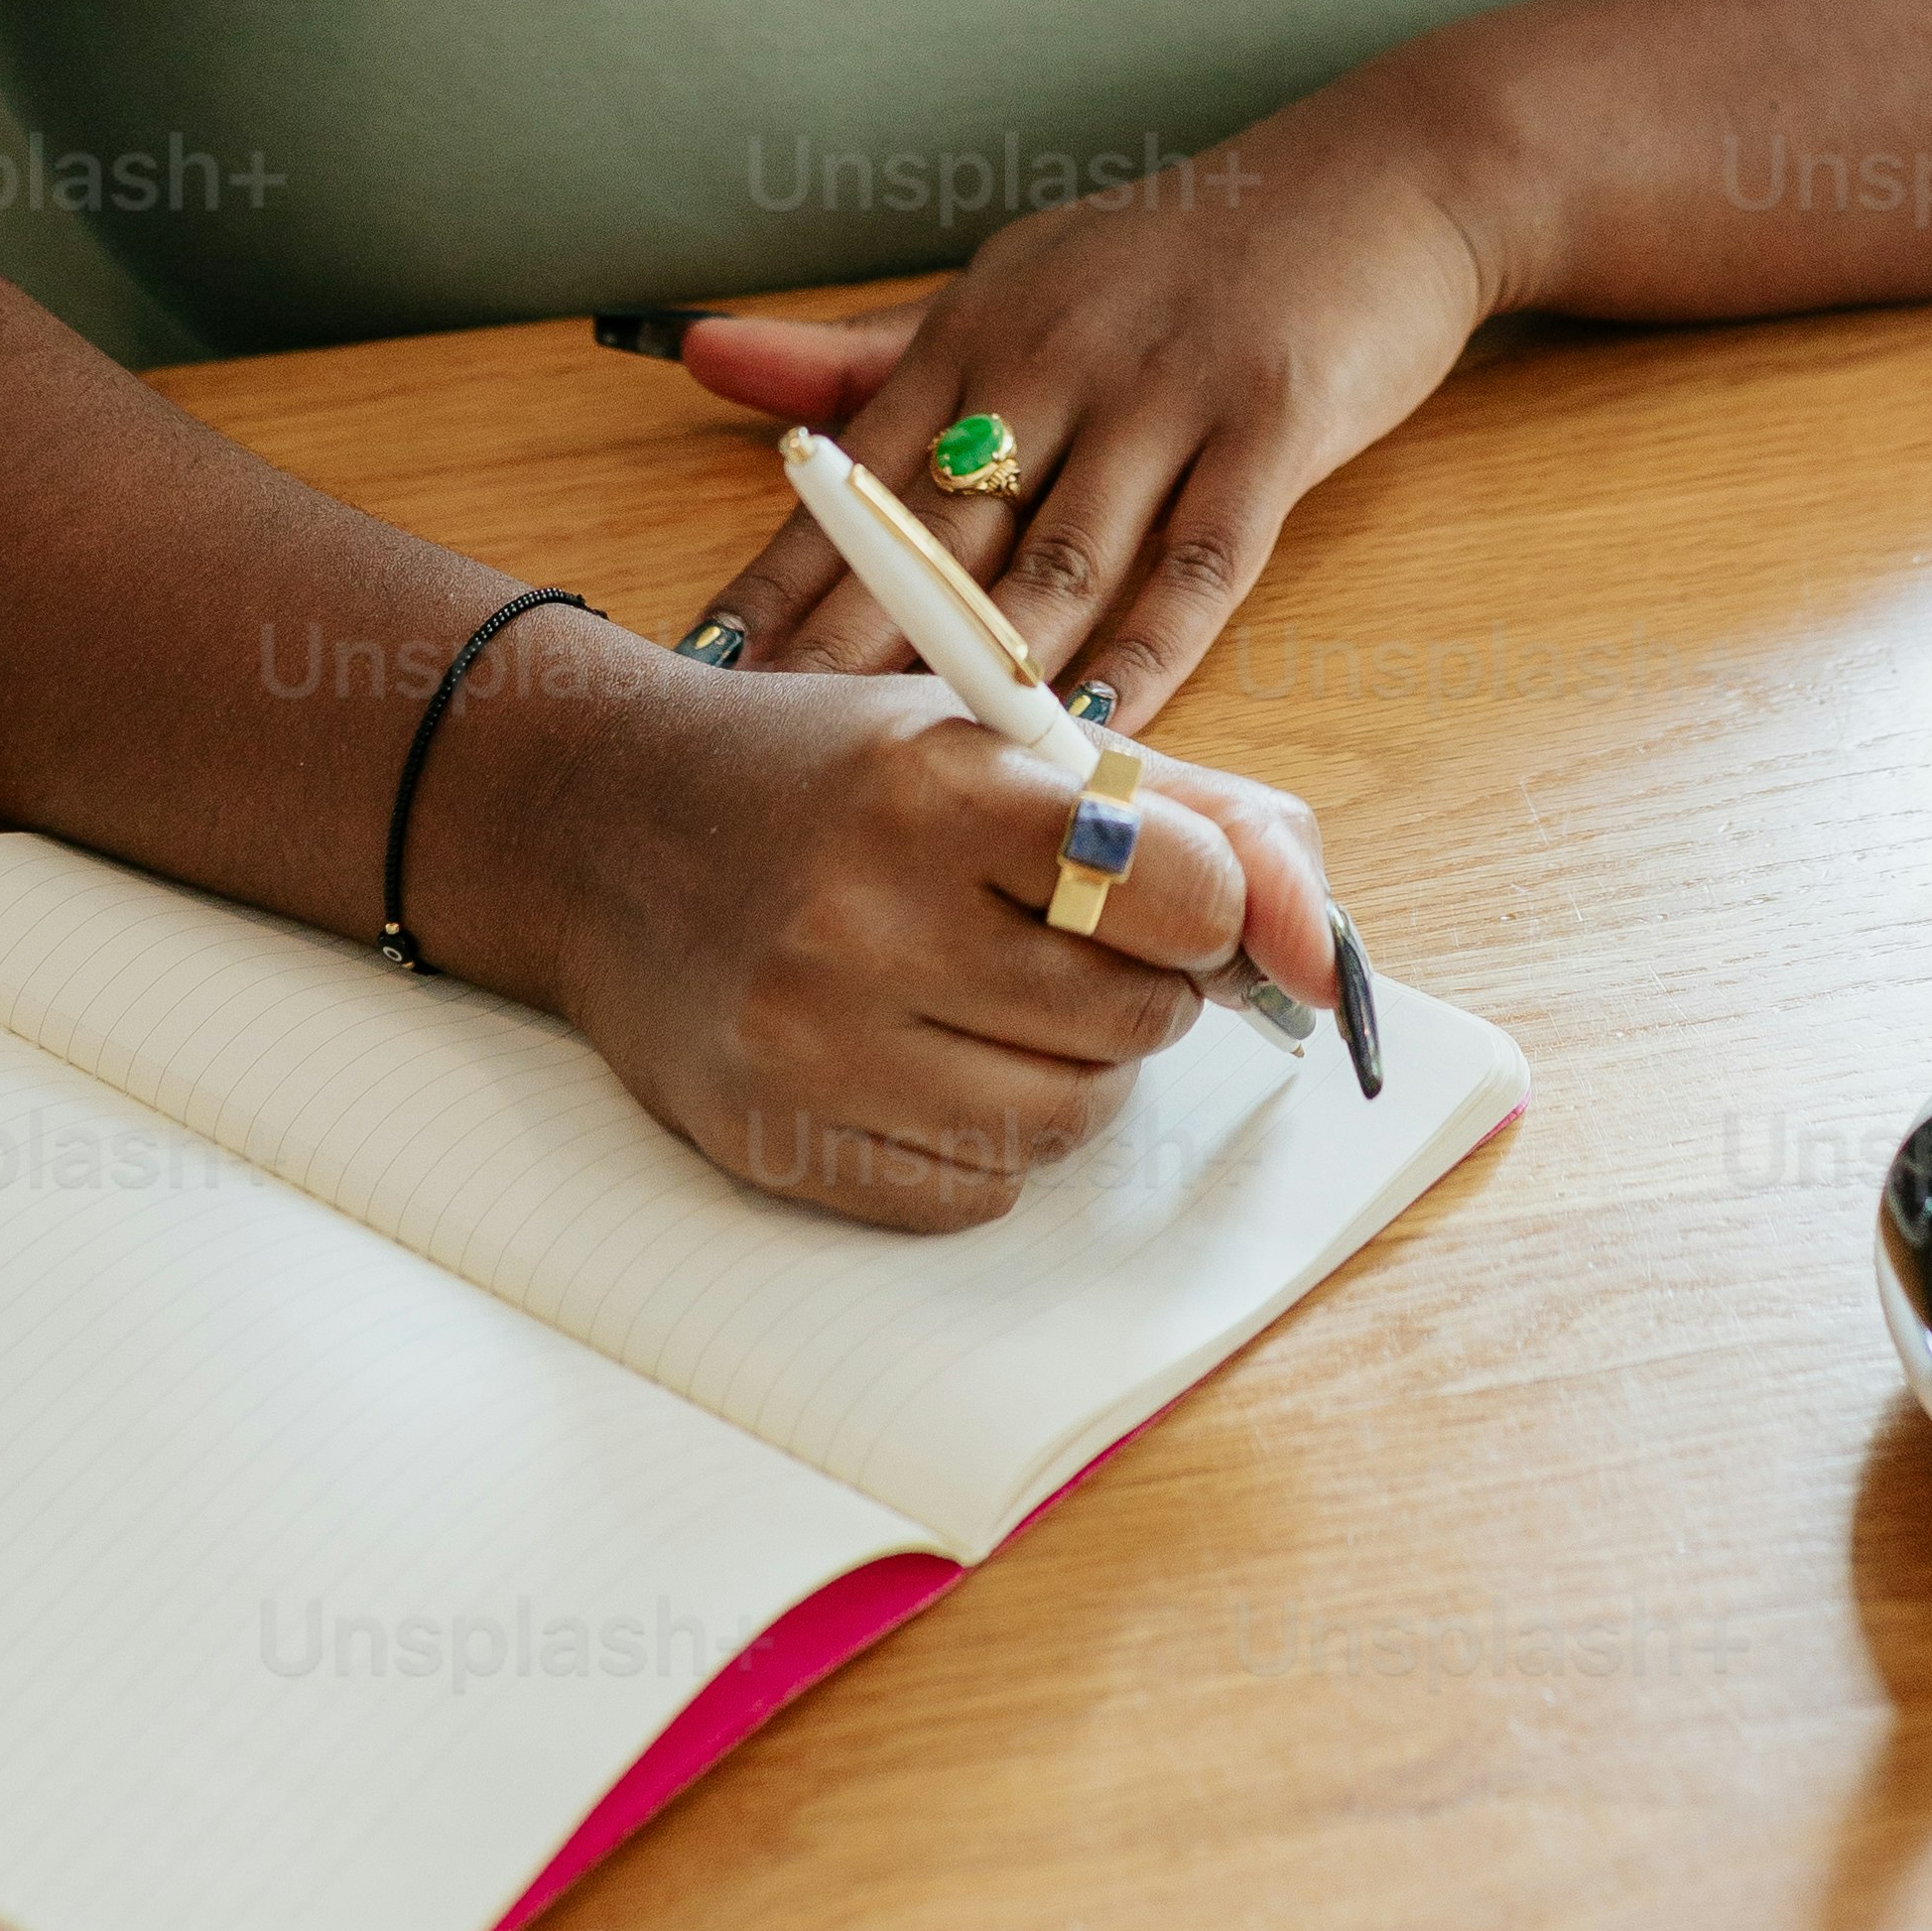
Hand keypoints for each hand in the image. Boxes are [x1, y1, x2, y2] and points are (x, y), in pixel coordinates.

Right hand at [425, 627, 1344, 1235]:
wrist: (602, 824)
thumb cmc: (837, 776)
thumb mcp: (1011, 739)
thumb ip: (1207, 822)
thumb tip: (1329, 961)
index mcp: (937, 783)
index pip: (1180, 889)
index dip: (1199, 904)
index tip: (1160, 894)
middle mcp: (864, 914)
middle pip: (1134, 1021)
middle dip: (1134, 986)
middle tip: (1057, 937)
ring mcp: (809, 1039)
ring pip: (1066, 1123)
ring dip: (1066, 1071)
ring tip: (987, 994)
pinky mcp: (773, 1139)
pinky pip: (977, 1191)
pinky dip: (983, 1140)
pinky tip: (921, 1055)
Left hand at [661, 88, 1500, 727]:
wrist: (1381, 176)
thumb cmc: (1178, 254)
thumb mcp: (1014, 280)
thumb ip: (868, 353)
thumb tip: (701, 361)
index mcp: (978, 326)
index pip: (850, 476)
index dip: (777, 579)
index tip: (702, 671)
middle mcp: (1055, 355)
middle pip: (932, 536)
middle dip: (846, 653)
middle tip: (773, 753)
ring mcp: (1165, 391)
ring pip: (1058, 565)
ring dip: (984, 676)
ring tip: (910, 776)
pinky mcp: (1272, 428)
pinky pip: (1196, 568)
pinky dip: (1143, 660)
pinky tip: (1091, 737)